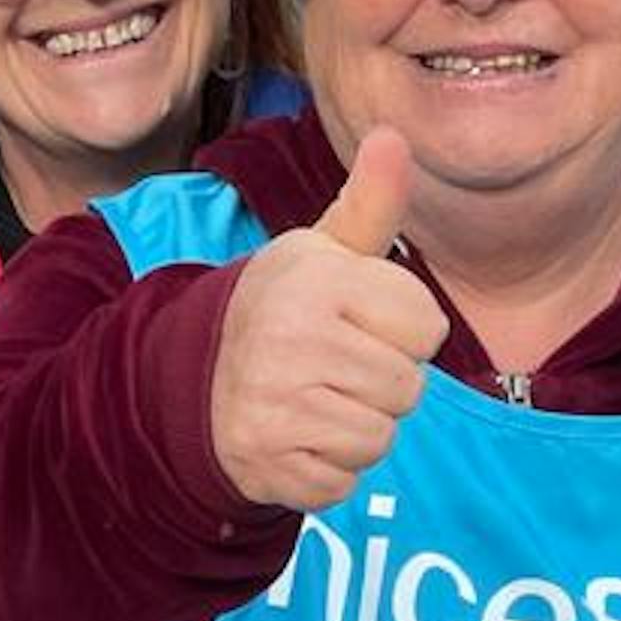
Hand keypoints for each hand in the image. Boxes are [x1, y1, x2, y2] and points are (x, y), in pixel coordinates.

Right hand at [209, 131, 446, 512]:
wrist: (193, 375)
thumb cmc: (286, 308)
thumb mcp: (324, 250)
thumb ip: (370, 202)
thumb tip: (396, 136)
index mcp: (316, 282)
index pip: (427, 328)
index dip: (403, 329)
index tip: (360, 322)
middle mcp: (292, 342)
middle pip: (407, 389)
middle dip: (382, 383)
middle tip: (335, 366)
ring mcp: (275, 407)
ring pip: (380, 440)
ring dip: (358, 429)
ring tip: (317, 400)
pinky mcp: (266, 464)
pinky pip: (343, 484)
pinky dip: (328, 470)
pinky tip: (297, 437)